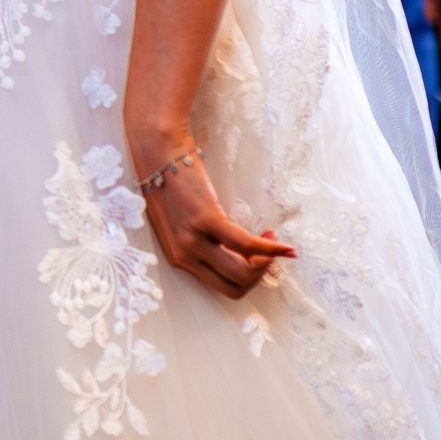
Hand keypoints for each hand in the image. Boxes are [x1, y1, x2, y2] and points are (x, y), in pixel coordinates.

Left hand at [133, 143, 294, 299]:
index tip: (257, 259)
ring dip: (266, 263)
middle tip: (269, 253)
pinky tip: (285, 247)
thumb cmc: (169, 183)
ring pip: (242, 273)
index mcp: (178, 258)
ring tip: (272, 239)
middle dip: (259, 275)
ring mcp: (193, 239)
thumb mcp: (179, 223)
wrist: (155, 151)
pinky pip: (246, 245)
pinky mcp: (205, 219)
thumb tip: (233, 252)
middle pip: (234, 288)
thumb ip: (199, 241)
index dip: (246, 278)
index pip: (219, 287)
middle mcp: (184, 255)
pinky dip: (271, 249)